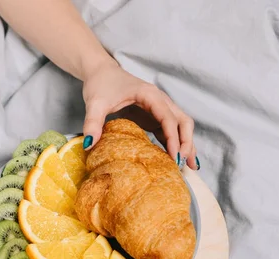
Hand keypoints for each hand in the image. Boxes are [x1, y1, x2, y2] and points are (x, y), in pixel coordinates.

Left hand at [81, 62, 199, 169]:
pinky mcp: (154, 116)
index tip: (174, 158)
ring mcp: (159, 109)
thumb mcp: (95, 103)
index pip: (169, 118)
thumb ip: (92, 122)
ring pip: (182, 126)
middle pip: (183, 121)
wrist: (101, 72)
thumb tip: (89, 144)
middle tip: (183, 165)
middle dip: (187, 143)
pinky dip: (176, 144)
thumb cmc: (101, 84)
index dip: (173, 139)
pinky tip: (176, 159)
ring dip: (187, 144)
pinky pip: (171, 130)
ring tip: (190, 167)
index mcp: (150, 95)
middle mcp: (160, 100)